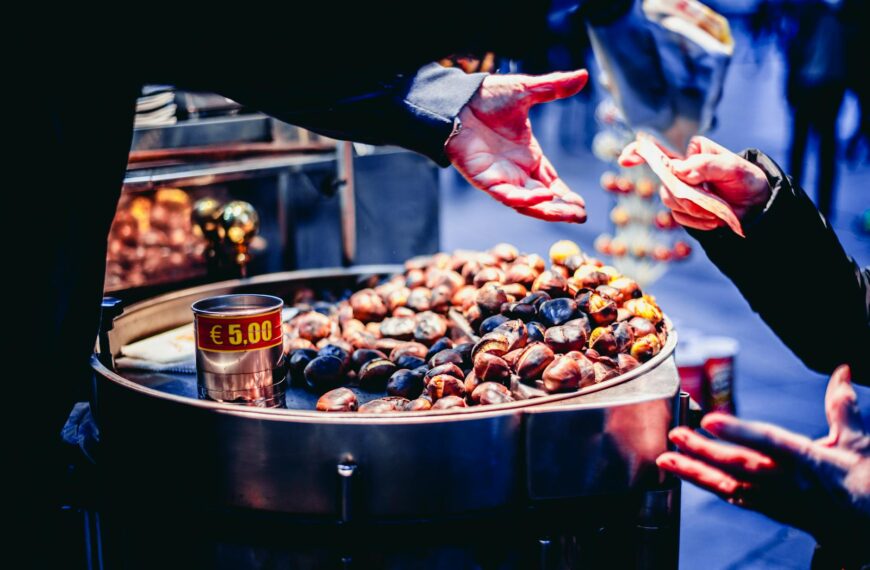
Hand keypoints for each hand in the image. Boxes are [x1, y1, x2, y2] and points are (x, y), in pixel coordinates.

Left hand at [446, 70, 587, 222]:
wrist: (458, 99)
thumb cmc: (487, 97)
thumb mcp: (527, 92)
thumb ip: (554, 88)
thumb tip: (583, 75)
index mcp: (528, 156)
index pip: (551, 182)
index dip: (566, 196)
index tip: (582, 206)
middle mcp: (516, 171)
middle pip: (543, 198)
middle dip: (562, 209)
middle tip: (581, 216)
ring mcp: (500, 177)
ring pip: (527, 202)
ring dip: (548, 210)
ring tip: (570, 214)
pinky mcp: (484, 179)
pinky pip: (506, 195)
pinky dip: (525, 198)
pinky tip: (544, 196)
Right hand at [618, 136, 771, 230]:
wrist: (757, 206)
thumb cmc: (747, 180)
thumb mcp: (734, 168)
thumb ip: (707, 165)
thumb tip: (680, 170)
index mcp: (691, 151)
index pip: (660, 148)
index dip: (639, 152)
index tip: (624, 159)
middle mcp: (681, 168)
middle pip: (666, 181)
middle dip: (687, 195)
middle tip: (710, 202)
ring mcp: (680, 189)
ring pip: (670, 200)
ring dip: (694, 209)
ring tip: (716, 212)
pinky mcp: (683, 209)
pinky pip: (679, 217)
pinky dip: (697, 221)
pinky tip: (714, 220)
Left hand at [657, 366, 869, 550]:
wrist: (868, 525)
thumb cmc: (863, 480)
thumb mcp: (858, 442)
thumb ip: (842, 406)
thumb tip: (842, 369)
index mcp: (812, 461)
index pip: (771, 442)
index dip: (739, 432)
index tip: (710, 421)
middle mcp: (790, 482)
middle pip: (741, 465)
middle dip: (704, 451)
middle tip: (677, 435)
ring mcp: (778, 500)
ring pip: (730, 485)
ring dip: (696, 472)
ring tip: (667, 459)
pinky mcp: (771, 511)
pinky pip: (734, 498)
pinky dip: (709, 486)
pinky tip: (687, 474)